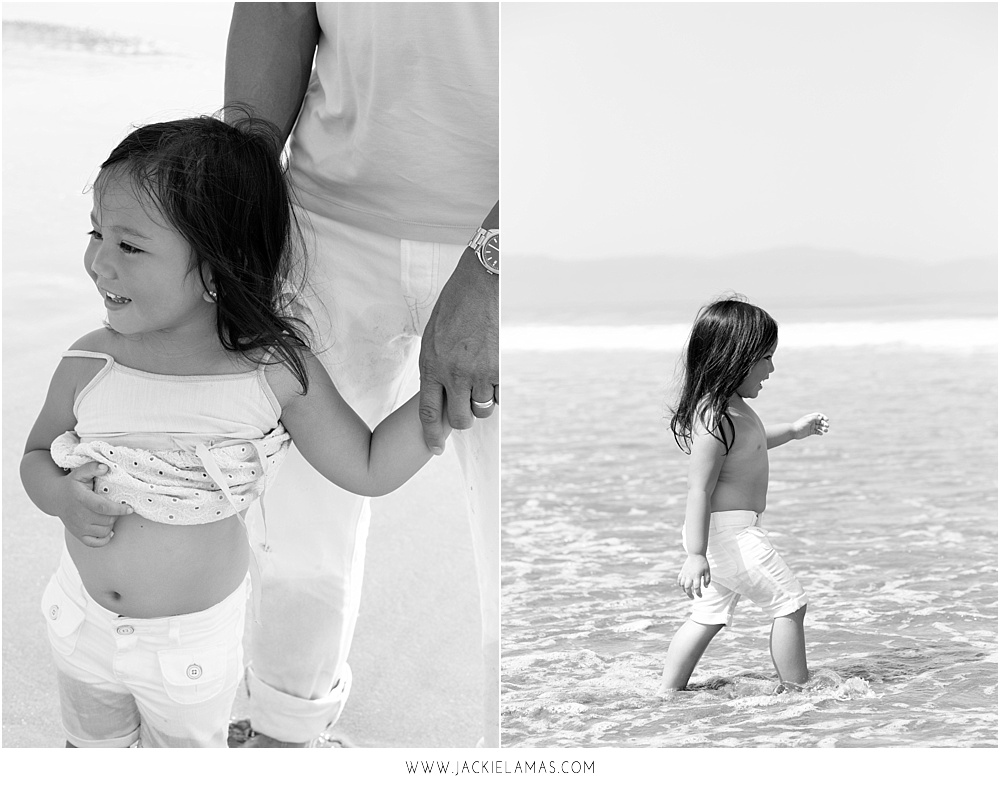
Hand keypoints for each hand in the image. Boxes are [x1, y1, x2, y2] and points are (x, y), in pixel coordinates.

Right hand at [56, 463, 130, 546]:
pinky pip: (95, 543)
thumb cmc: (72, 485)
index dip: (118, 509)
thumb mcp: (79, 473)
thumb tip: (106, 467)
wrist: (55, 498)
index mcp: (81, 499)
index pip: (103, 507)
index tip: (130, 508)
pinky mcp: (78, 535)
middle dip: (116, 514)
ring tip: (110, 515)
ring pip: (104, 531)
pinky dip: (104, 539)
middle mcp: (79, 515)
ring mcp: (78, 527)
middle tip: (116, 507)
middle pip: (106, 520)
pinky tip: (108, 531)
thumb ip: (92, 468)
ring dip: (111, 524)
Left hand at [418, 248, 498, 453]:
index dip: (431, 435)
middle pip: (458, 420)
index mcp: (431, 366)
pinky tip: (493, 373)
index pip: (427, 413)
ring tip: (479, 380)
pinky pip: (500, 394)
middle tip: (464, 411)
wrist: (480, 284)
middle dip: (461, 421)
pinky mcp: (501, 367)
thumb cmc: (455, 307)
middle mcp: (454, 374)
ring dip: (481, 401)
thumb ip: (434, 367)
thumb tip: (440, 393)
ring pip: (481, 408)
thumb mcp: (432, 337)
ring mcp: (479, 372)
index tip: (435, 449)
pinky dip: (497, 390)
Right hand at [677, 554, 710, 598]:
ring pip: (682, 585)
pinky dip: (680, 584)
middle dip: (690, 594)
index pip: (697, 588)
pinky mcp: (682, 571)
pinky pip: (679, 580)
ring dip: (685, 590)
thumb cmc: (703, 563)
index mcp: (697, 576)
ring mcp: (685, 574)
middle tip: (693, 598)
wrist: (696, 554)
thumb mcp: (708, 571)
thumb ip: (707, 580)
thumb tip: (706, 587)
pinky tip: (683, 586)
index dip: (698, 594)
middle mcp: (690, 576)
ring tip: (688, 593)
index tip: (700, 596)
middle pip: (687, 588)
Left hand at [792, 412, 828, 439]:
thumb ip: (815, 418)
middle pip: (820, 422)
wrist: (793, 432)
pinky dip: (820, 433)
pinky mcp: (810, 432)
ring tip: (825, 430)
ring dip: (823, 428)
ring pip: (820, 427)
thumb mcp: (808, 420)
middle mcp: (811, 422)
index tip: (827, 420)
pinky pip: (817, 432)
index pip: (819, 415)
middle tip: (827, 426)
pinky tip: (821, 434)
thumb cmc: (800, 424)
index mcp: (810, 417)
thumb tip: (821, 417)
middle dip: (824, 423)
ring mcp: (811, 427)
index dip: (823, 417)